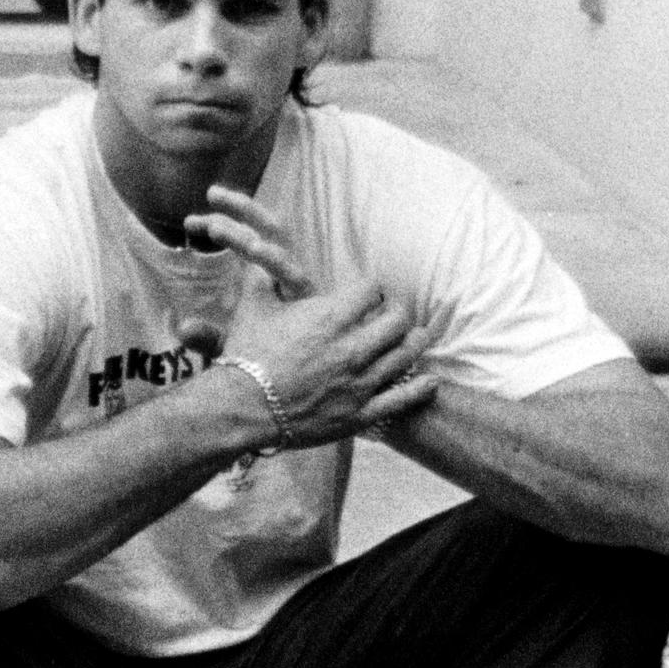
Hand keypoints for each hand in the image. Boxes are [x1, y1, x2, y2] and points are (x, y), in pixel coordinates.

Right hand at [181, 185, 438, 449]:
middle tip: (390, 317)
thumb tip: (257, 253)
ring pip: (407, 353)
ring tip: (410, 340)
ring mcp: (359, 383)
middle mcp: (352, 348)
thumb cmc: (244, 358)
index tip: (368, 295)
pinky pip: (403, 398)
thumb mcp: (251, 309)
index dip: (372, 290)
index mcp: (330, 317)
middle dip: (396, 313)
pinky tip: (429, 380)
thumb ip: (262, 277)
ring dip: (412, 342)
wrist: (238, 410)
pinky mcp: (359, 413)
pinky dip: (421, 387)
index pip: (373, 289)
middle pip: (398, 319)